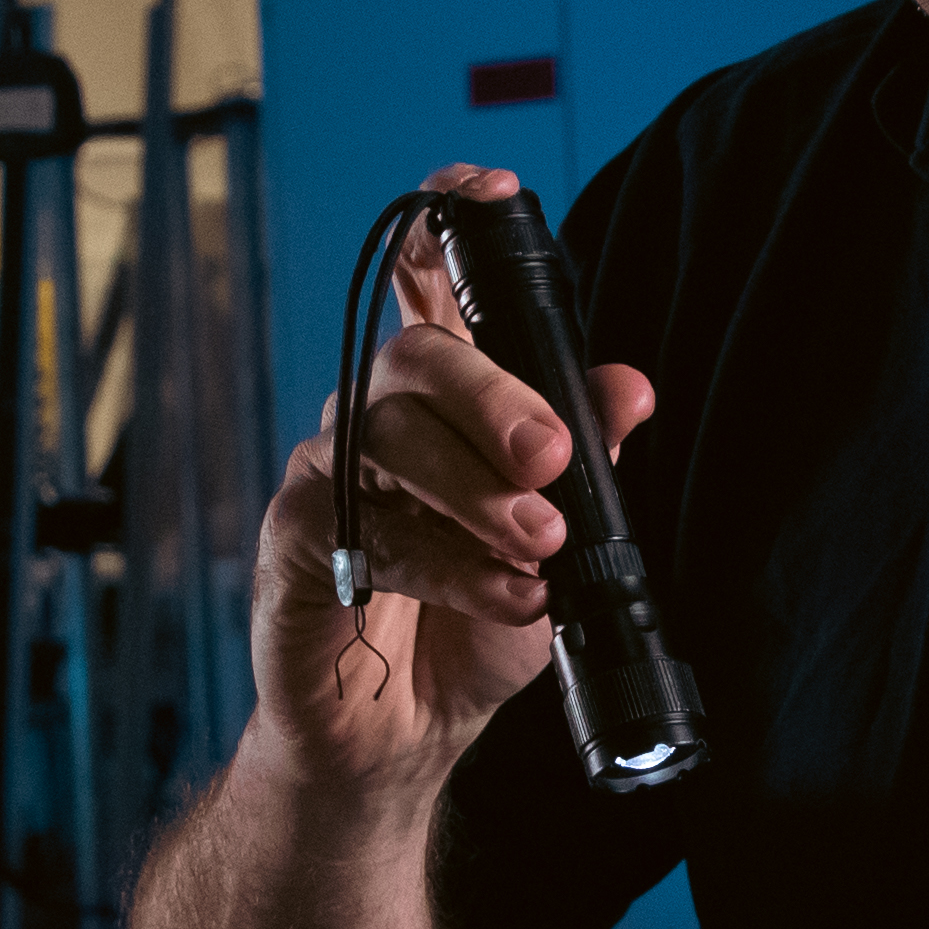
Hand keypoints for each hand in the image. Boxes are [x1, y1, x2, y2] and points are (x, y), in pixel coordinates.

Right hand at [246, 166, 657, 810]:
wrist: (402, 737)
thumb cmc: (469, 627)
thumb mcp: (556, 544)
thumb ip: (587, 462)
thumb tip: (631, 388)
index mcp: (442, 403)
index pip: (426, 286)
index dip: (445, 227)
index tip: (486, 191)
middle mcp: (379, 420)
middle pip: (414, 359)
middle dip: (493, 398)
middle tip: (551, 459)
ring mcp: (328, 474)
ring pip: (387, 437)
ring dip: (476, 493)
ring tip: (540, 544)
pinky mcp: (297, 539)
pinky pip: (361, 524)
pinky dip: (443, 560)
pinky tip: (501, 592)